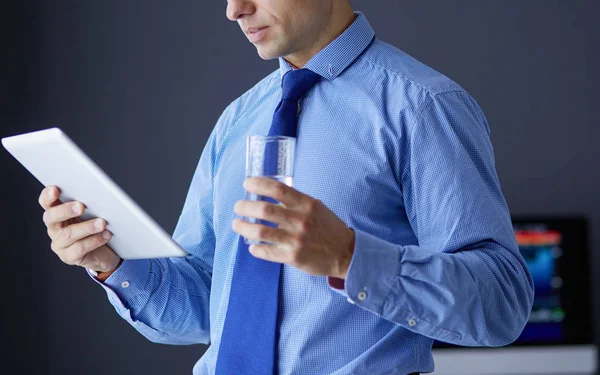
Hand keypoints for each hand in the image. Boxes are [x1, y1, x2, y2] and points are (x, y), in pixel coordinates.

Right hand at [39, 186, 120, 272]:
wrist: (105, 252)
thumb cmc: (97, 228)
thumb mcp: (91, 214)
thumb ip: (88, 205)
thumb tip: (97, 193)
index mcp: (57, 214)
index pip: (47, 203)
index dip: (47, 196)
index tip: (54, 189)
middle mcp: (54, 228)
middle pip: (52, 217)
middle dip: (66, 210)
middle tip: (80, 206)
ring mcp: (59, 244)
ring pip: (69, 234)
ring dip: (87, 227)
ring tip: (102, 223)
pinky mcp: (68, 257)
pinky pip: (80, 248)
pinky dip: (95, 240)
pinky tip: (106, 235)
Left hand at [232, 177, 354, 278]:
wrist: (346, 253)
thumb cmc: (329, 228)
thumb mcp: (316, 207)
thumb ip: (296, 202)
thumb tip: (271, 195)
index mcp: (306, 204)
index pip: (277, 189)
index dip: (258, 184)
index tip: (246, 184)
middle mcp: (300, 220)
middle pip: (264, 210)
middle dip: (245, 207)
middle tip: (238, 207)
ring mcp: (295, 240)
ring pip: (261, 232)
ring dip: (244, 227)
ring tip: (237, 224)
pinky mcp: (293, 257)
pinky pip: (267, 252)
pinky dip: (256, 248)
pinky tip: (252, 246)